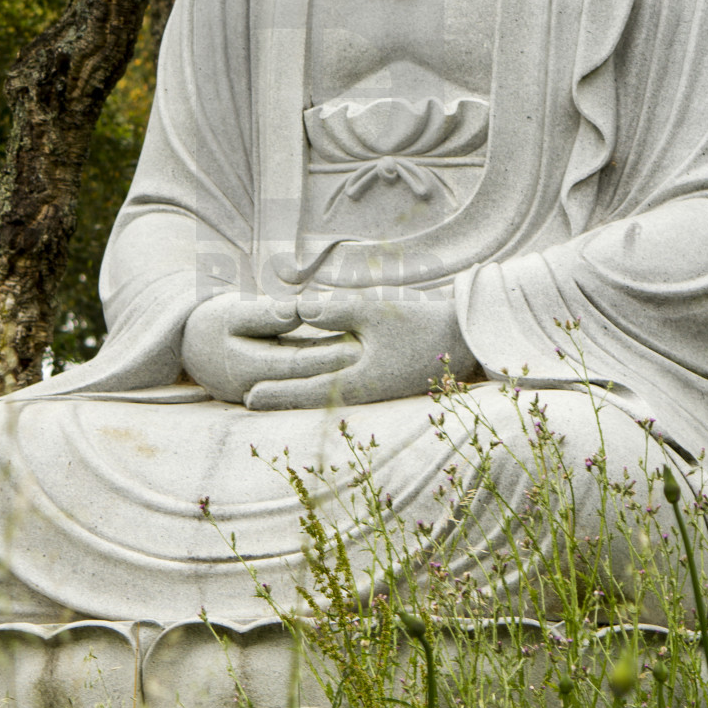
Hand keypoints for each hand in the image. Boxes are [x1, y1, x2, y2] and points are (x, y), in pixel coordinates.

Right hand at [180, 291, 357, 404]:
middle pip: (306, 378)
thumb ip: (264, 313)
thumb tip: (295, 312)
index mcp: (245, 368)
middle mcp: (257, 387)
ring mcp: (264, 392)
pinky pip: (300, 378)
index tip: (357, 346)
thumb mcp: (232, 311)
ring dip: (335, 370)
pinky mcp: (271, 388)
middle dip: (340, 368)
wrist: (188, 344)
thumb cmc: (211, 322)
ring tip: (370, 357)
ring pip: (305, 380)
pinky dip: (323, 368)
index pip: (295, 364)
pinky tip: (348, 356)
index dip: (327, 356)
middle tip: (375, 357)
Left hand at [245, 289, 476, 410]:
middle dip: (279, 398)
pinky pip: (339, 386)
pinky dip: (318, 382)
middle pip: (310, 398)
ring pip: (323, 394)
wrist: (464, 340)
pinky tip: (307, 375)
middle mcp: (361, 393)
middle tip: (243, 399)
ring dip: (296, 391)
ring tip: (266, 390)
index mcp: (358, 383)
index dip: (275, 394)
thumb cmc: (421, 325)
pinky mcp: (378, 381)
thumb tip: (297, 308)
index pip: (306, 391)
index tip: (247, 397)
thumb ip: (335, 311)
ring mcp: (371, 389)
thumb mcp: (376, 312)